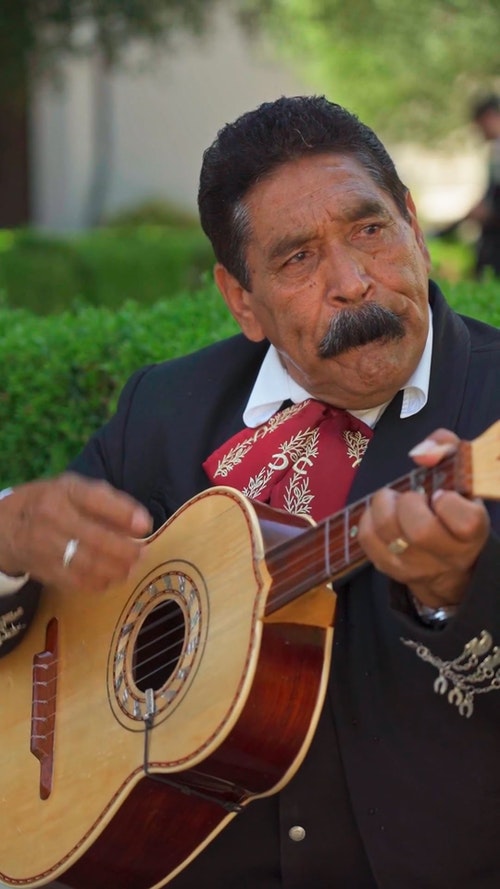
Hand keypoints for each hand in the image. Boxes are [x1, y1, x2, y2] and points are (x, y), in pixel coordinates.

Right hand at [0, 473, 151, 591]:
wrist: (6, 527)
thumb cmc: (51, 502)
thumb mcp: (74, 489)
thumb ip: (107, 501)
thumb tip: (141, 523)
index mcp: (65, 491)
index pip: (96, 499)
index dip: (123, 513)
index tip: (146, 525)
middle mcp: (54, 516)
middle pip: (96, 538)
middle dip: (125, 550)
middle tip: (142, 553)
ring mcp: (47, 545)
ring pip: (88, 564)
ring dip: (116, 569)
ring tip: (131, 568)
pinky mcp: (45, 569)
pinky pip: (77, 581)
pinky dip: (100, 582)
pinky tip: (112, 578)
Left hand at [357, 428, 490, 608]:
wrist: (446, 560)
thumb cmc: (453, 507)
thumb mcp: (459, 474)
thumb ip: (445, 448)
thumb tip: (421, 453)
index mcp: (472, 534)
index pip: (466, 523)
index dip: (448, 502)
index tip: (440, 495)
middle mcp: (447, 556)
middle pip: (420, 531)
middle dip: (409, 502)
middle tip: (411, 497)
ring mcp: (416, 566)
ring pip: (388, 532)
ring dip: (384, 506)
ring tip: (394, 502)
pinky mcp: (389, 568)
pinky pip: (367, 537)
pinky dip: (368, 518)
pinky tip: (382, 514)